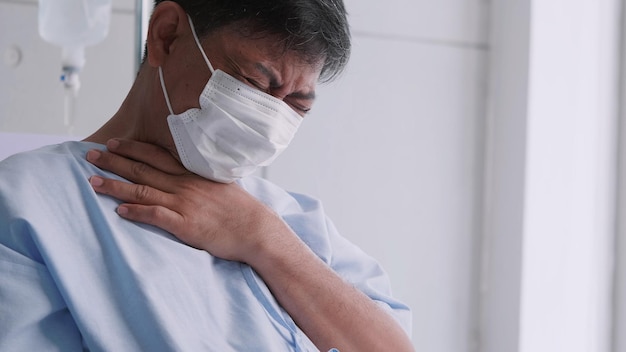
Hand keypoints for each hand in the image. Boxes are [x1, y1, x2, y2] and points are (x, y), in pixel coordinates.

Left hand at [86, 139, 287, 261]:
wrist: (256, 229)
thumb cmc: (241, 209)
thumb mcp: (221, 184)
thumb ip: (201, 178)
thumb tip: (188, 175)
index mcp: (193, 174)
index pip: (157, 156)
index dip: (133, 148)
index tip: (114, 143)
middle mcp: (185, 185)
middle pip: (143, 169)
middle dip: (115, 161)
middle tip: (91, 155)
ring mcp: (184, 204)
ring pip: (142, 190)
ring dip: (116, 186)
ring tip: (93, 181)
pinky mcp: (184, 225)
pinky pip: (155, 216)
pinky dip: (135, 212)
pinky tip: (119, 211)